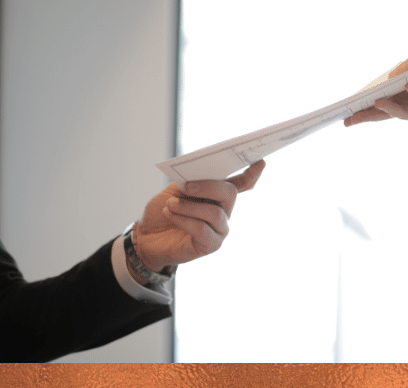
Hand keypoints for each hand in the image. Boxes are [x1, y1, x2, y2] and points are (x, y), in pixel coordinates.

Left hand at [133, 160, 265, 271]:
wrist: (146, 236)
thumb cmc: (163, 211)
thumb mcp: (175, 189)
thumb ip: (190, 181)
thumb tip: (197, 173)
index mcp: (218, 194)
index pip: (242, 184)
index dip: (252, 174)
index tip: (260, 162)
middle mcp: (224, 211)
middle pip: (230, 193)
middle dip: (209, 186)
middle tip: (186, 187)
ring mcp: (220, 229)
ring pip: (215, 213)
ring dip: (189, 206)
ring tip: (171, 204)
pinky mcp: (211, 245)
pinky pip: (202, 229)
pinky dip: (183, 220)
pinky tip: (171, 215)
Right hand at [344, 52, 407, 125]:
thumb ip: (398, 74)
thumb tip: (383, 85)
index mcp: (399, 93)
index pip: (377, 102)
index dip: (363, 106)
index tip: (346, 110)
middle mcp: (406, 104)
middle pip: (383, 113)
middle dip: (366, 116)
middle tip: (349, 120)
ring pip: (399, 113)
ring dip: (387, 108)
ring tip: (375, 102)